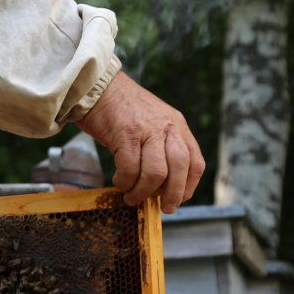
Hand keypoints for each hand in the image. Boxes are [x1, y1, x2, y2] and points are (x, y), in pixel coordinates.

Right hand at [77, 72, 204, 213]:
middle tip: (162, 208)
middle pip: (180, 169)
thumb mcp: (154, 122)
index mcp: (177, 125)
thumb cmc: (122, 109)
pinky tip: (119, 182)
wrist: (98, 86)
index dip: (188, 186)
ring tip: (132, 196)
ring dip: (144, 192)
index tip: (177, 199)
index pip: (195, 162)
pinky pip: (130, 169)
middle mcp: (167, 127)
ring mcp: (147, 130)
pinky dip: (125, 182)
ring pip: (156, 173)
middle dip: (172, 195)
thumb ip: (163, 145)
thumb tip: (163, 184)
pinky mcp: (125, 134)